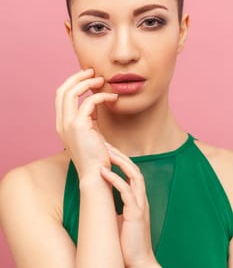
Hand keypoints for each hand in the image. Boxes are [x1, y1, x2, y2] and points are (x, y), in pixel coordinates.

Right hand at [55, 68, 117, 179]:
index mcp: (62, 124)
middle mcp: (60, 123)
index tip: (88, 77)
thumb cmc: (96, 154)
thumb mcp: (91, 131)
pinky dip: (101, 96)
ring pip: (71, 92)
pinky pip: (89, 102)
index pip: (61, 96)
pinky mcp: (78, 126)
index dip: (73, 83)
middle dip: (77, 77)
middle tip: (93, 71)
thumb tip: (95, 101)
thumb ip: (89, 116)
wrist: (96, 174)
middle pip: (62, 90)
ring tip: (102, 80)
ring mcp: (67, 124)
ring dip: (88, 82)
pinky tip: (112, 98)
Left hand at [100, 142, 160, 267]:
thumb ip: (115, 202)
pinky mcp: (136, 214)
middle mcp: (140, 197)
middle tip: (104, 143)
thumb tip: (102, 192)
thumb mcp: (120, 216)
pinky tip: (103, 172)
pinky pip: (127, 192)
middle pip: (133, 167)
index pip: (131, 170)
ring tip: (105, 152)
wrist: (137, 261)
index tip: (106, 149)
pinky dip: (115, 180)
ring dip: (119, 161)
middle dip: (119, 154)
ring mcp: (140, 204)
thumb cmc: (127, 240)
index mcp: (137, 197)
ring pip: (134, 174)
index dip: (120, 158)